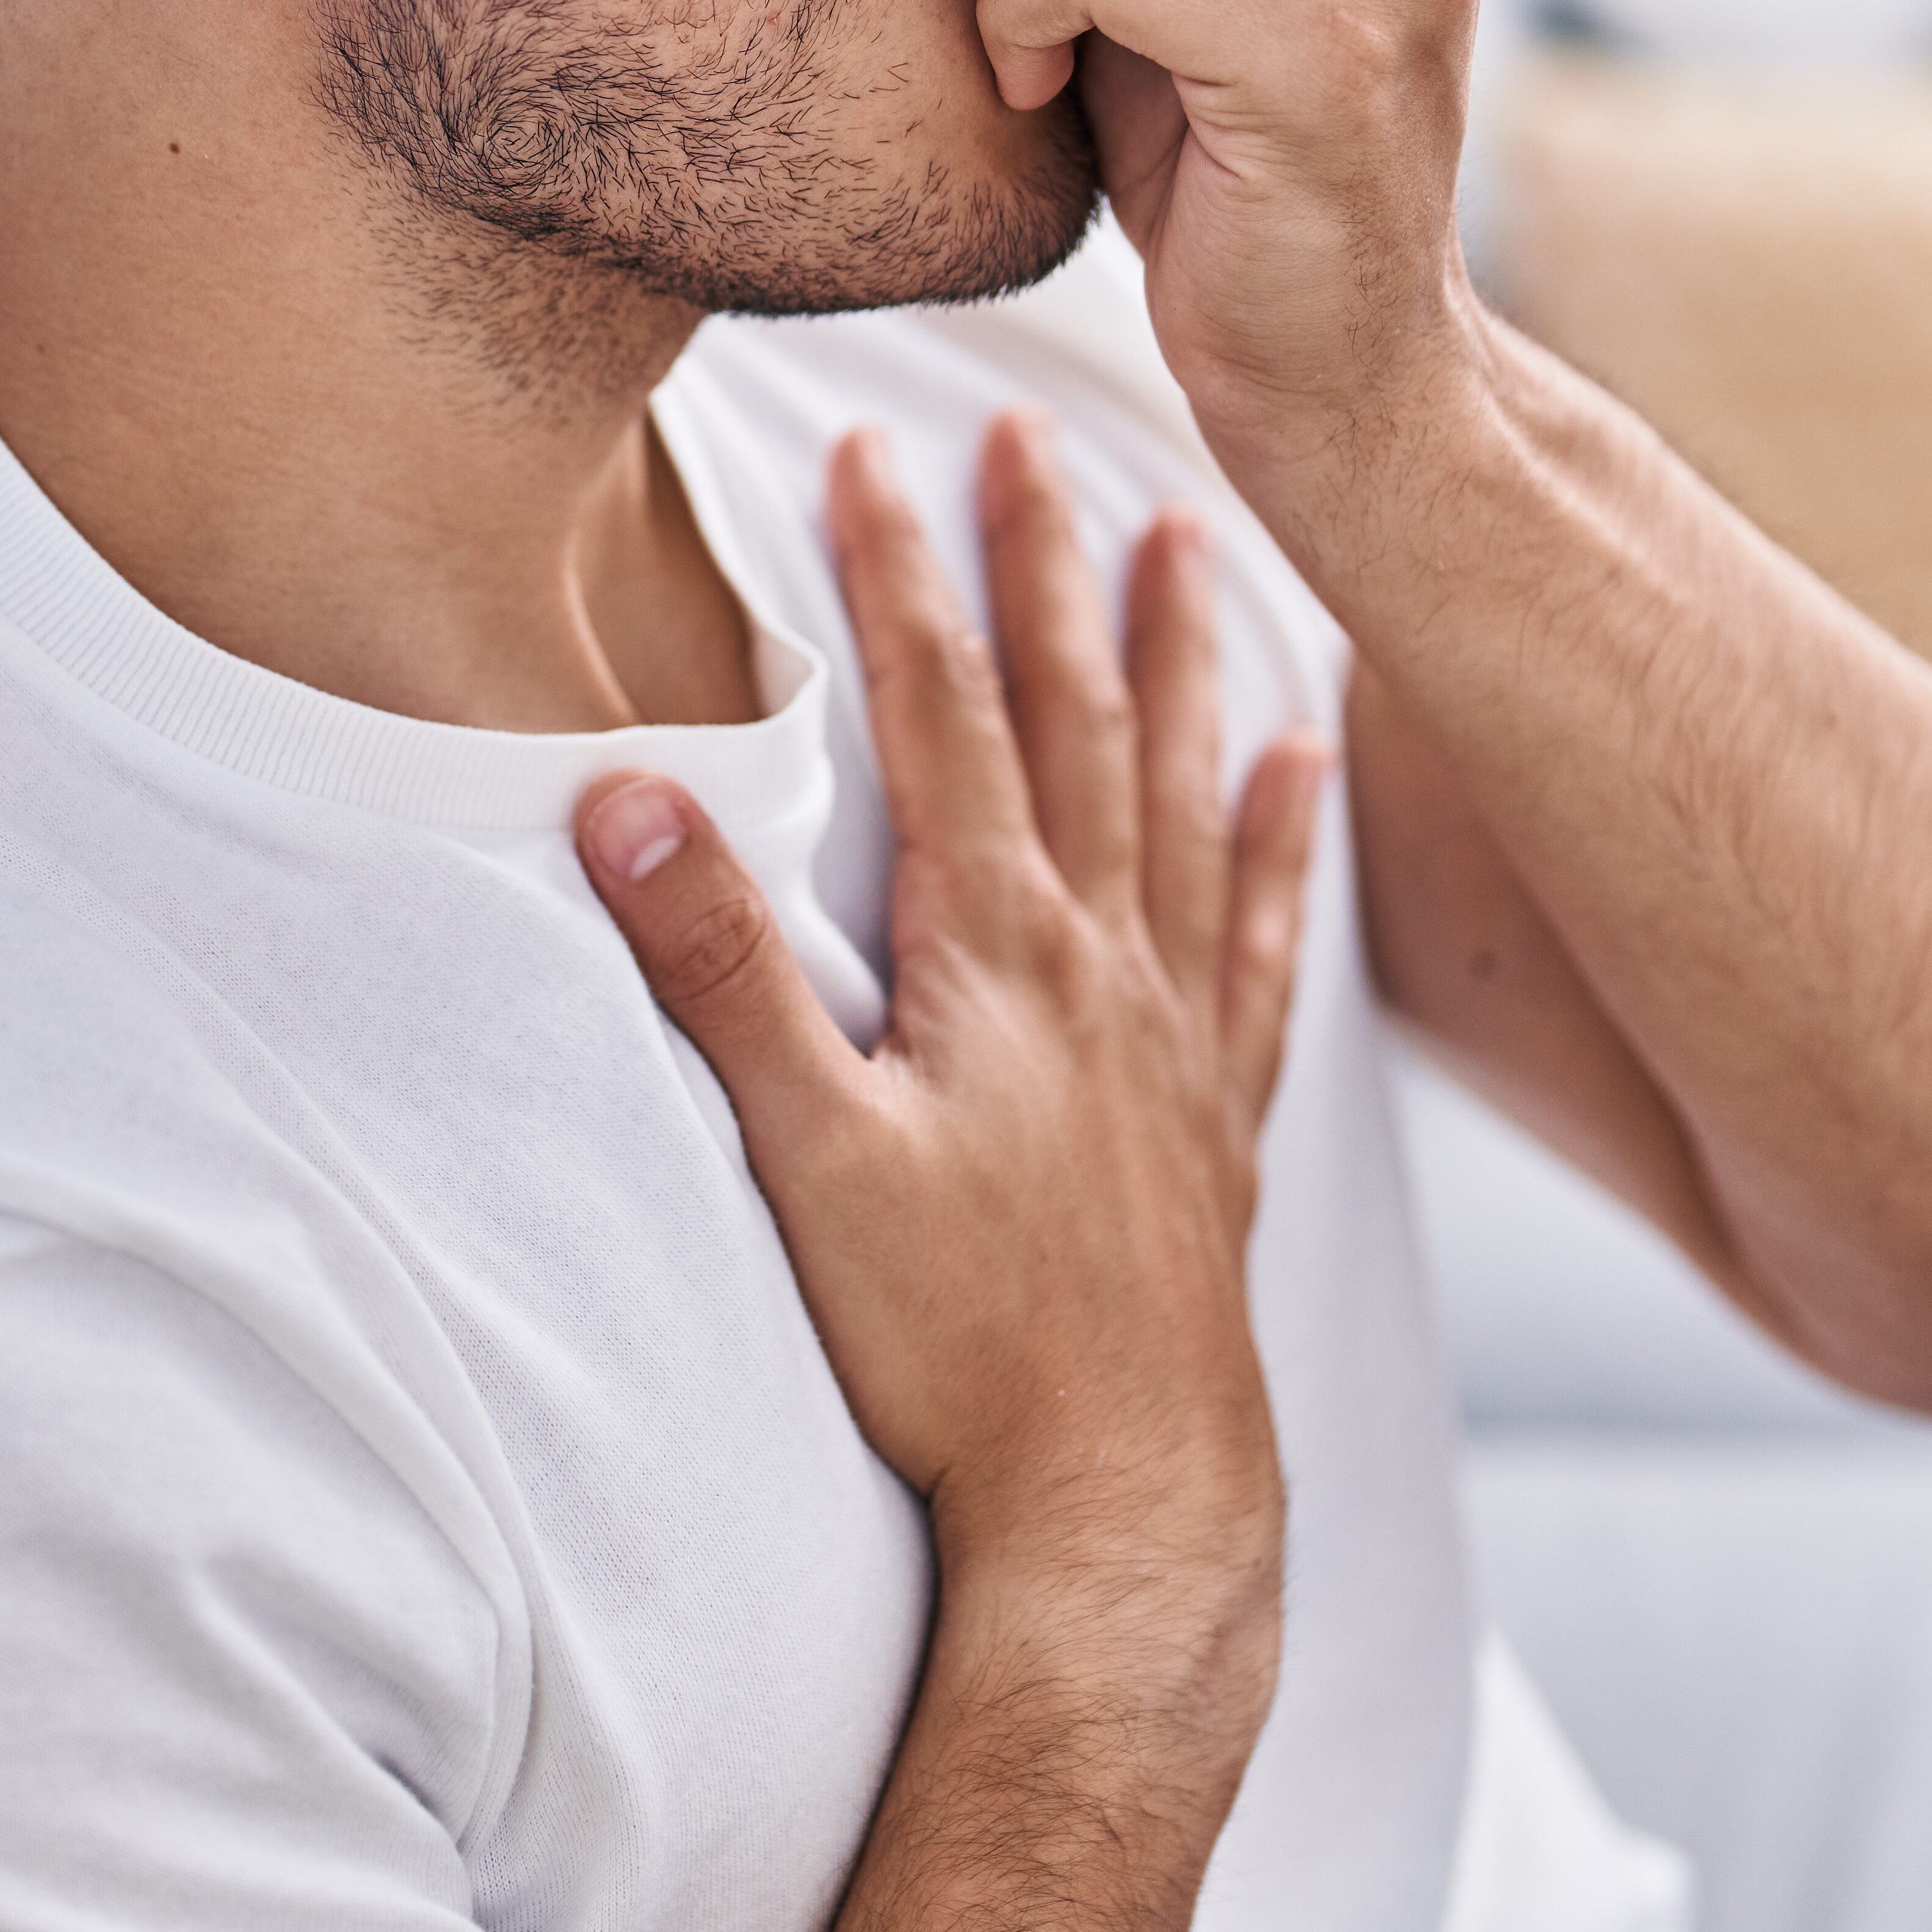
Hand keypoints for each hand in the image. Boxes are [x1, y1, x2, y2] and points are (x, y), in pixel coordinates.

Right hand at [579, 414, 1323, 1575]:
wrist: (1123, 1502)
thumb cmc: (957, 1347)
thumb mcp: (807, 1154)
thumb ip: (721, 972)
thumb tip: (628, 798)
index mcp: (998, 952)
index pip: (942, 713)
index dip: (904, 573)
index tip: (877, 444)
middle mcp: (1102, 963)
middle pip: (1073, 716)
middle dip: (1044, 564)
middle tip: (1038, 430)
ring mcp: (1174, 1033)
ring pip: (1182, 792)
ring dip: (1179, 657)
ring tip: (1194, 534)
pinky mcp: (1218, 1114)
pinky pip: (1259, 936)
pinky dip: (1278, 836)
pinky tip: (1303, 760)